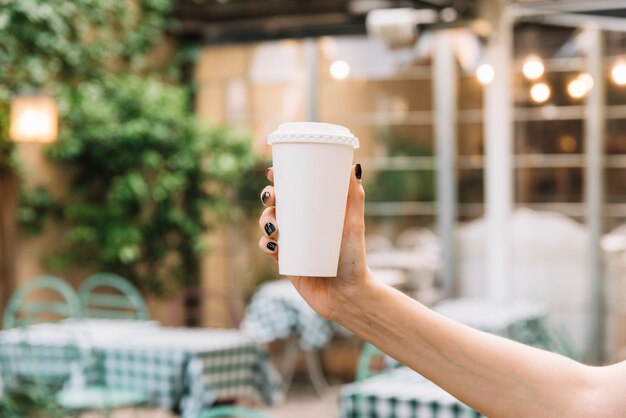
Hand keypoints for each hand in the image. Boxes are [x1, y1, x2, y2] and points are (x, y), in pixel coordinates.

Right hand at [258, 164, 373, 319]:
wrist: (348, 295)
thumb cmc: (354, 259)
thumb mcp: (354, 225)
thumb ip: (355, 198)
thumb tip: (355, 167)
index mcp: (314, 213)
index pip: (293, 190)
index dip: (279, 179)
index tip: (273, 172)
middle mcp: (300, 226)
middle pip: (276, 205)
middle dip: (268, 197)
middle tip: (272, 198)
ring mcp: (291, 244)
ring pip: (268, 225)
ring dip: (264, 220)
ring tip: (274, 227)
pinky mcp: (285, 263)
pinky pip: (267, 249)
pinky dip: (263, 244)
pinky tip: (270, 245)